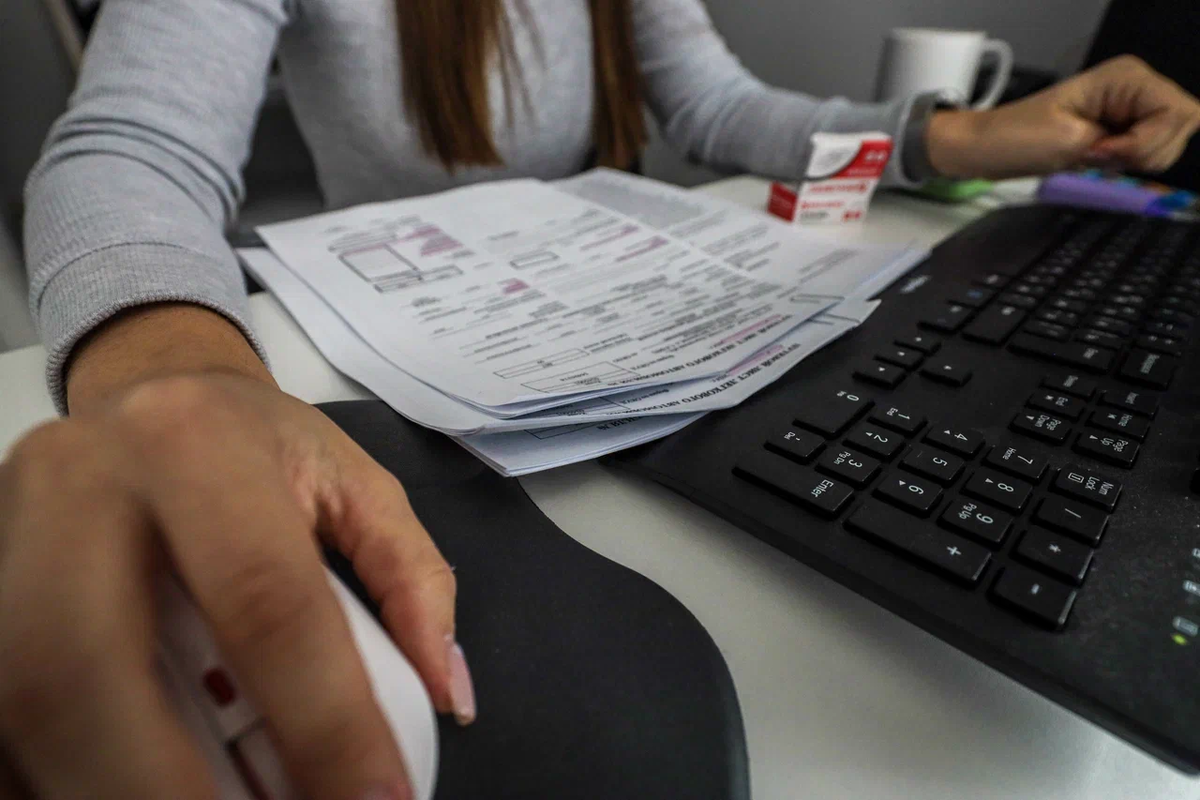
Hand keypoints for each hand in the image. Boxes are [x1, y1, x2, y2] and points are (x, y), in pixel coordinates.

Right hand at [0, 369, 472, 798]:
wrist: (148, 392)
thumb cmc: (255, 442)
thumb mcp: (356, 483)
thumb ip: (413, 580)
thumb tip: (446, 694)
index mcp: (194, 445)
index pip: (264, 600)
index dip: (323, 720)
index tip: (376, 799)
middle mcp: (78, 486)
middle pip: (89, 667)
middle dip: (165, 787)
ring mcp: (7, 538)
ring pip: (21, 701)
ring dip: (107, 790)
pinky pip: (1, 712)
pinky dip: (57, 777)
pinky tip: (126, 790)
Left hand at [927, 55, 1199, 178]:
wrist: (986, 149)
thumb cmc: (1017, 139)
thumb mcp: (1071, 141)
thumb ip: (1123, 142)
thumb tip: (1158, 143)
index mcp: (1127, 77)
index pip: (1178, 112)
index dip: (1147, 141)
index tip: (1106, 151)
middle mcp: (1136, 86)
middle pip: (1181, 127)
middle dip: (1145, 152)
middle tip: (1099, 155)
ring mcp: (1132, 107)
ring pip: (1167, 143)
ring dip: (1136, 160)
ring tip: (1094, 155)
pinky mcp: (1123, 127)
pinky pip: (1148, 152)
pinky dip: (1129, 164)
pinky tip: (1099, 159)